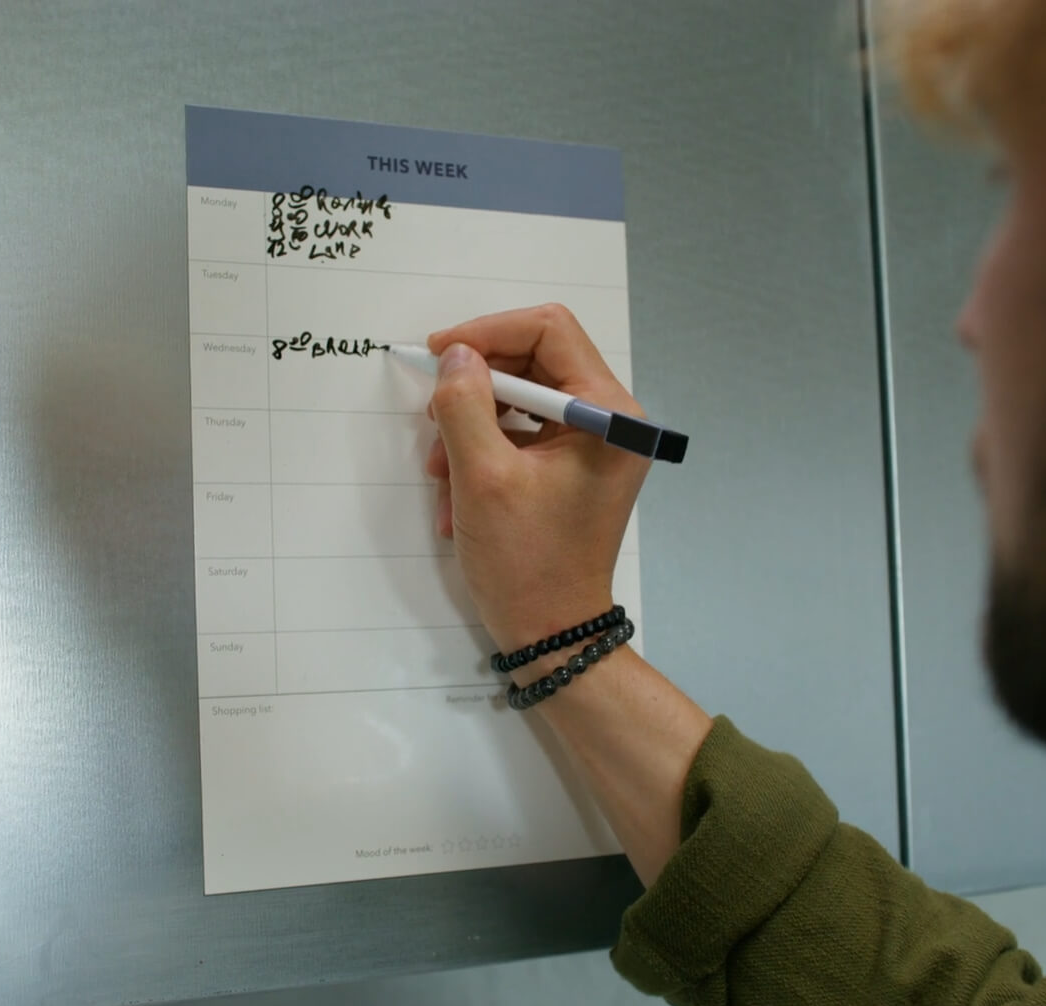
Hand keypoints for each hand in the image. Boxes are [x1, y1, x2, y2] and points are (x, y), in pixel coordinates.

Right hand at [425, 304, 648, 660]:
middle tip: (432, 418)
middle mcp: (613, 420)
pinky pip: (523, 433)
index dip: (487, 332)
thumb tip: (455, 354)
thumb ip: (464, 404)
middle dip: (477, 387)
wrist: (552, 634)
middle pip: (535, 360)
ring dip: (473, 424)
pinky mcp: (574, 467)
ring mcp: (595, 445)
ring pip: (521, 397)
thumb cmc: (526, 562)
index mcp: (610, 414)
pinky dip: (484, 452)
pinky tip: (457, 494)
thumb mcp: (482, 478)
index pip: (549, 331)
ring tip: (440, 471)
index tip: (438, 353)